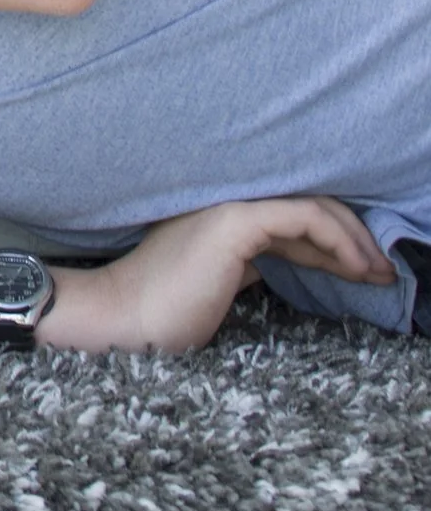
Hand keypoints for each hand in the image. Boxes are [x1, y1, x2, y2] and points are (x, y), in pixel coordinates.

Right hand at [48, 197, 395, 352]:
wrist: (127, 313)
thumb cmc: (166, 304)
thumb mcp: (222, 278)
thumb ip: (250, 260)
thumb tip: (285, 260)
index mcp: (222, 211)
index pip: (291, 213)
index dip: (334, 238)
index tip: (364, 269)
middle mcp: (226, 197)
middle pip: (307, 203)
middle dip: (354, 236)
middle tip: (383, 270)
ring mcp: (229, 205)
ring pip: (311, 206)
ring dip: (354, 239)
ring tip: (377, 270)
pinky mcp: (234, 221)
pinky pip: (302, 218)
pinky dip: (336, 238)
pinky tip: (354, 265)